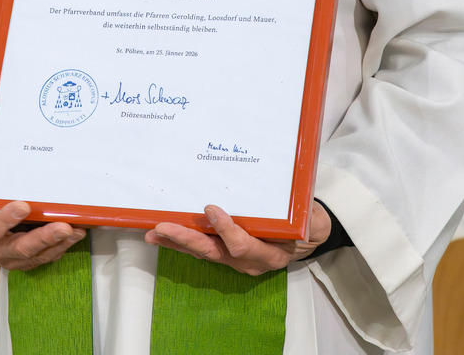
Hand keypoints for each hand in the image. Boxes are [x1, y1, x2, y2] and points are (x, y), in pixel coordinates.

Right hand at [0, 199, 85, 270]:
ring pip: (37, 256)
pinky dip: (60, 247)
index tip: (23, 206)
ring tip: (76, 231)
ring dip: (59, 243)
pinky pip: (44, 258)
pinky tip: (73, 236)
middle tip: (63, 227)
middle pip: (21, 247)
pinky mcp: (24, 262)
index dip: (7, 219)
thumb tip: (22, 169)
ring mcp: (11, 260)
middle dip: (45, 237)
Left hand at [144, 200, 330, 275]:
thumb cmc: (307, 222)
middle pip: (214, 252)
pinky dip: (181, 241)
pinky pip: (202, 249)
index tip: (211, 208)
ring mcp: (235, 259)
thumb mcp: (310, 219)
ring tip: (153, 232)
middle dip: (187, 240)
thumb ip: (303, 215)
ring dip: (176, 242)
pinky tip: (162, 234)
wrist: (308, 237)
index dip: (226, 230)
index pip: (243, 246)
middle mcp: (249, 261)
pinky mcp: (226, 252)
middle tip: (163, 227)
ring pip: (203, 252)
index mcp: (270, 253)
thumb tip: (298, 200)